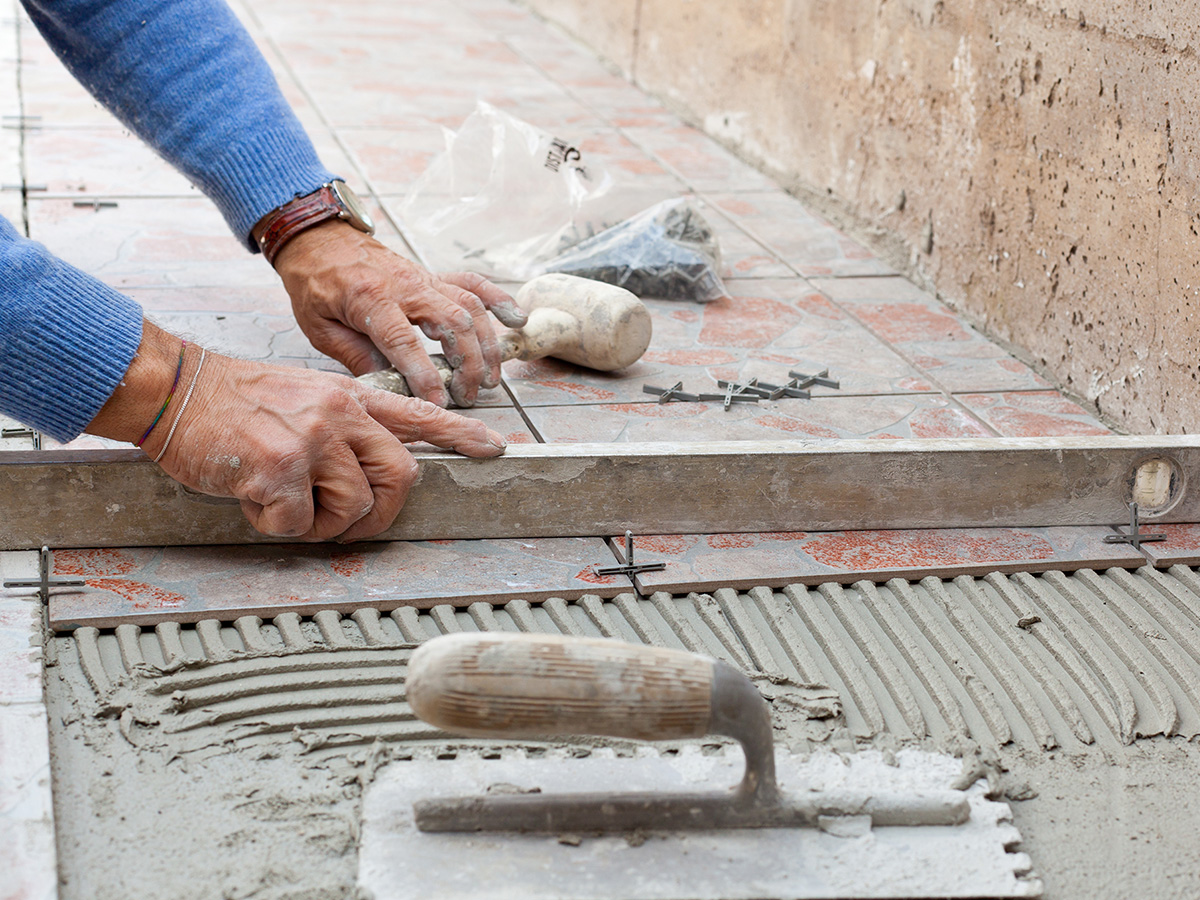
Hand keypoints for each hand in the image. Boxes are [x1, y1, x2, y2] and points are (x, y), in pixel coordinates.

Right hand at [88, 321, 505, 540]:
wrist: (176, 391)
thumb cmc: (236, 401)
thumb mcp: (305, 395)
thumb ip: (343, 426)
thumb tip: (369, 475)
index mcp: (349, 397)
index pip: (418, 413)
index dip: (460, 435)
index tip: (495, 449)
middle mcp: (340, 414)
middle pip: (401, 474)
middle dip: (382, 512)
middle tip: (349, 524)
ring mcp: (312, 439)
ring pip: (354, 506)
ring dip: (324, 525)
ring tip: (287, 507)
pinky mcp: (279, 468)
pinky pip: (300, 523)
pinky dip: (278, 526)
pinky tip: (255, 501)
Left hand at [271, 219, 526, 407]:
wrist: (319, 239)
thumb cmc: (315, 284)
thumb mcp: (320, 327)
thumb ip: (356, 355)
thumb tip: (390, 384)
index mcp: (371, 299)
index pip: (404, 342)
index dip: (424, 375)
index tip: (437, 401)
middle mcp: (406, 285)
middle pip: (452, 323)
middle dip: (467, 364)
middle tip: (467, 395)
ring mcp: (424, 279)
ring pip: (470, 307)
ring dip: (486, 345)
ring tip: (489, 379)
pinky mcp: (433, 276)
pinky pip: (473, 283)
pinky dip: (499, 300)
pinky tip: (517, 320)